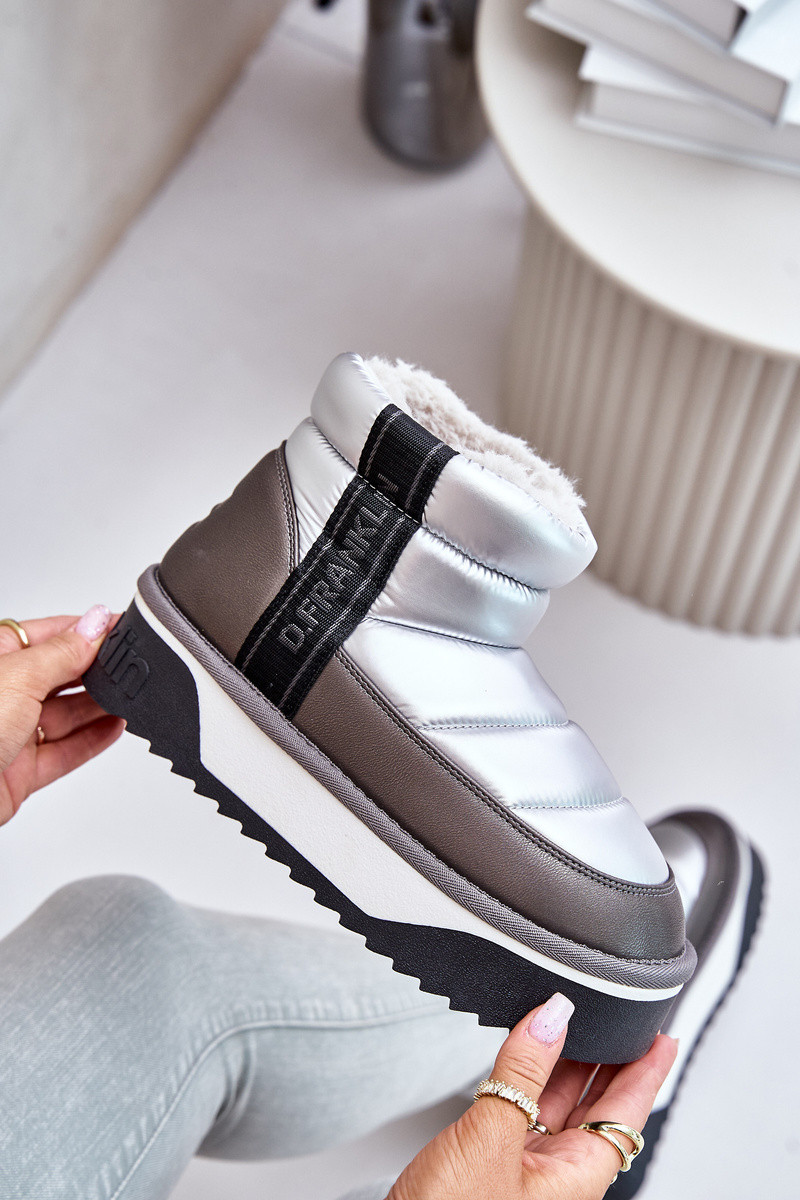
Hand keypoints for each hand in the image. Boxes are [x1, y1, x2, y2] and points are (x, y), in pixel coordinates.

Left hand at [0, 607, 124, 825]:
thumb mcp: (18, 678)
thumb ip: (64, 653)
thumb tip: (95, 622)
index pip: (47, 635)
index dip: (84, 631)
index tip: (119, 628)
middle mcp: (1, 694)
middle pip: (59, 676)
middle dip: (95, 671)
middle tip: (130, 666)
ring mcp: (9, 733)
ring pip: (65, 715)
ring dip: (99, 706)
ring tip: (131, 696)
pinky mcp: (19, 771)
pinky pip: (65, 751)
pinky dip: (92, 740)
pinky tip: (114, 727)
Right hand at [389, 993, 677, 1199]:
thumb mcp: (490, 1139)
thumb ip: (522, 1074)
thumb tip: (551, 1018)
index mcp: (577, 1178)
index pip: (628, 1112)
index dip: (646, 1071)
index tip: (660, 1035)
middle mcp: (559, 1176)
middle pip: (598, 1106)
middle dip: (609, 1058)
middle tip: (618, 1012)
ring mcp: (528, 1171)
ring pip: (561, 1106)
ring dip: (566, 1062)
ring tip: (572, 1019)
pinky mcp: (496, 1165)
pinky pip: (528, 1112)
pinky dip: (530, 1078)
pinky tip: (527, 1054)